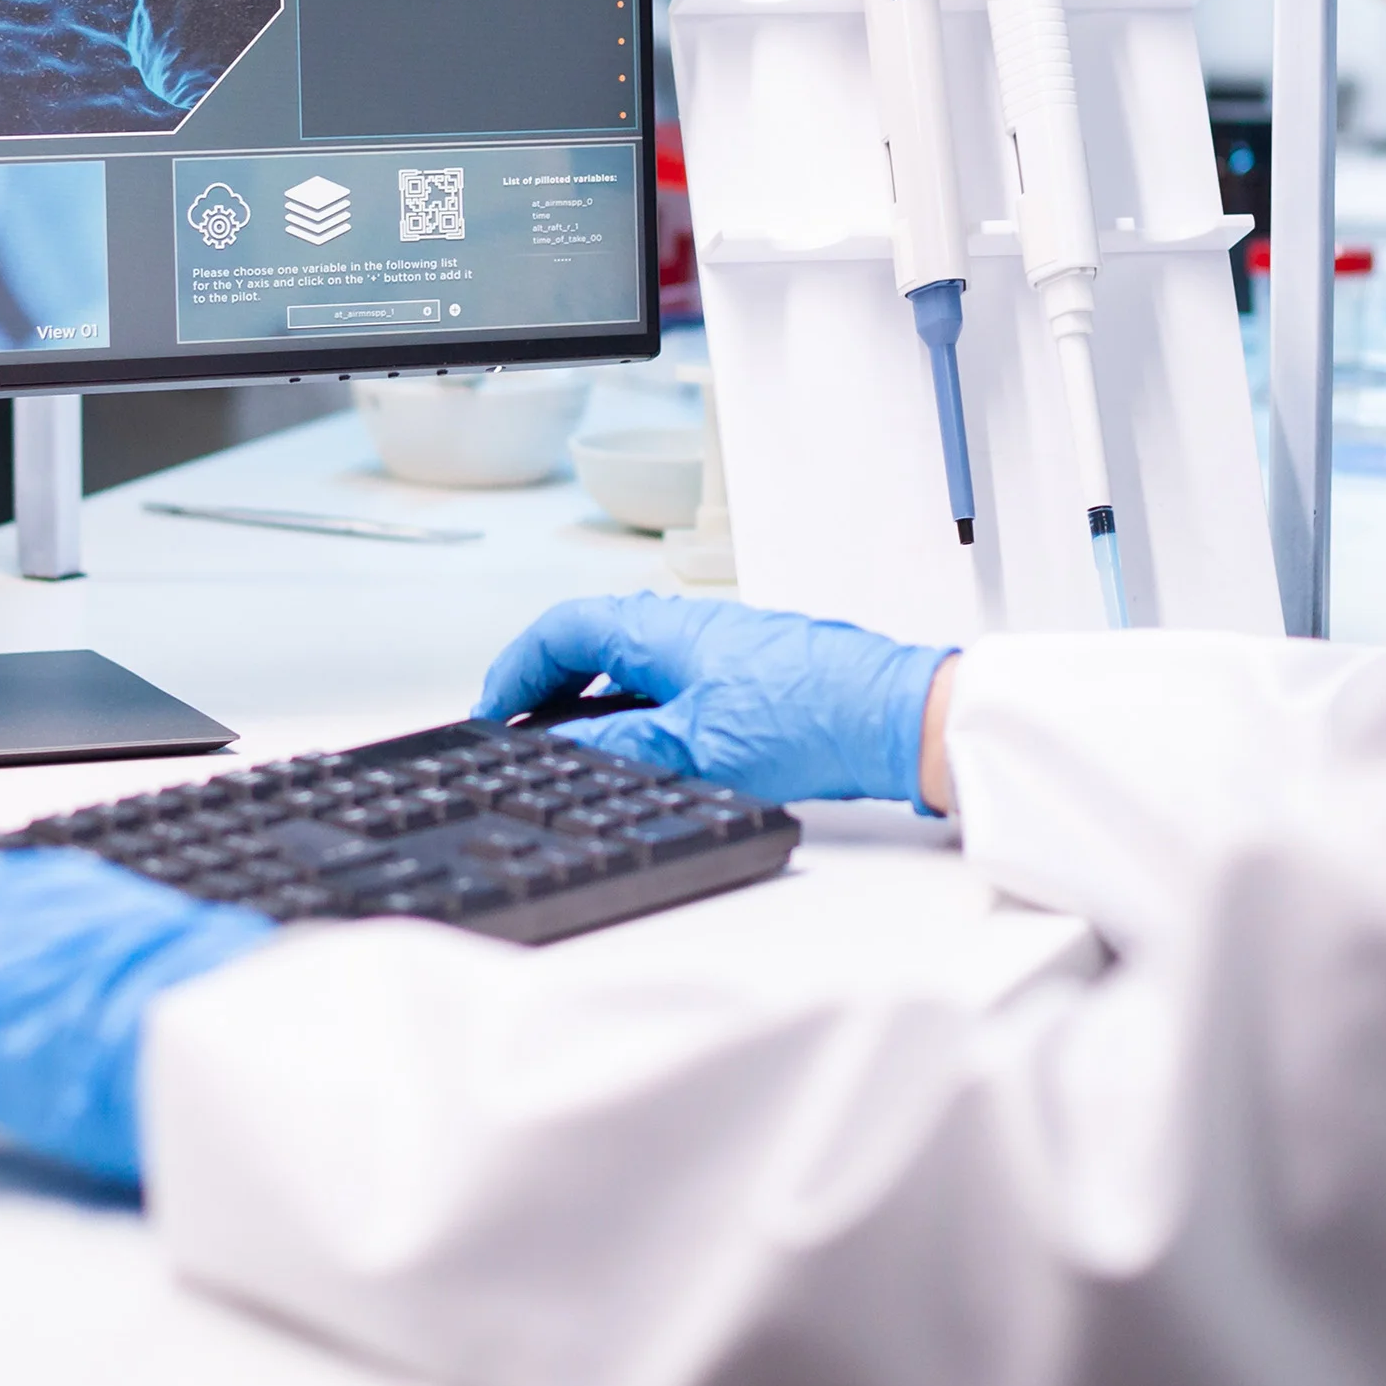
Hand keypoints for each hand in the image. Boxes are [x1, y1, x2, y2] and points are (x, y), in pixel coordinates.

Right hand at [474, 593, 952, 808]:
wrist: (894, 717)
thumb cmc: (812, 717)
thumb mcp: (697, 748)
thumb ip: (624, 751)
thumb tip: (569, 757)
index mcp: (662, 630)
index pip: (560, 630)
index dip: (514, 668)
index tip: (491, 711)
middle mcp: (685, 627)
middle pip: (588, 641)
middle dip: (544, 683)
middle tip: (518, 731)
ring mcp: (716, 648)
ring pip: (627, 662)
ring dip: (587, 698)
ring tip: (568, 747)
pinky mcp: (744, 674)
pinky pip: (663, 680)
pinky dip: (631, 708)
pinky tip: (638, 750)